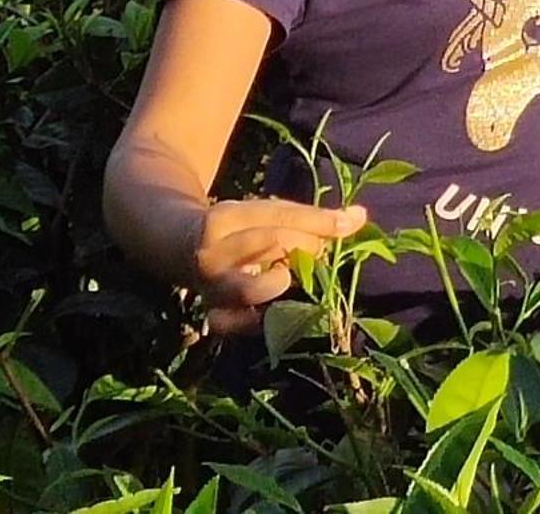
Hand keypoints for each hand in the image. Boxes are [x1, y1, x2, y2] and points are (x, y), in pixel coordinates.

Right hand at [187, 197, 368, 335]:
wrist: (180, 246)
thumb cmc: (239, 228)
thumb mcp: (266, 213)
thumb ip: (310, 218)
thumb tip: (359, 217)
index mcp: (227, 217)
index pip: (281, 216)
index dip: (319, 220)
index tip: (351, 221)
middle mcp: (214, 252)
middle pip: (273, 243)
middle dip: (305, 247)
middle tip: (316, 252)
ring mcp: (210, 286)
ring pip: (253, 288)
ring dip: (284, 281)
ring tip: (289, 275)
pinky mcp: (212, 315)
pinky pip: (237, 324)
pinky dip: (260, 319)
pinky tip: (279, 310)